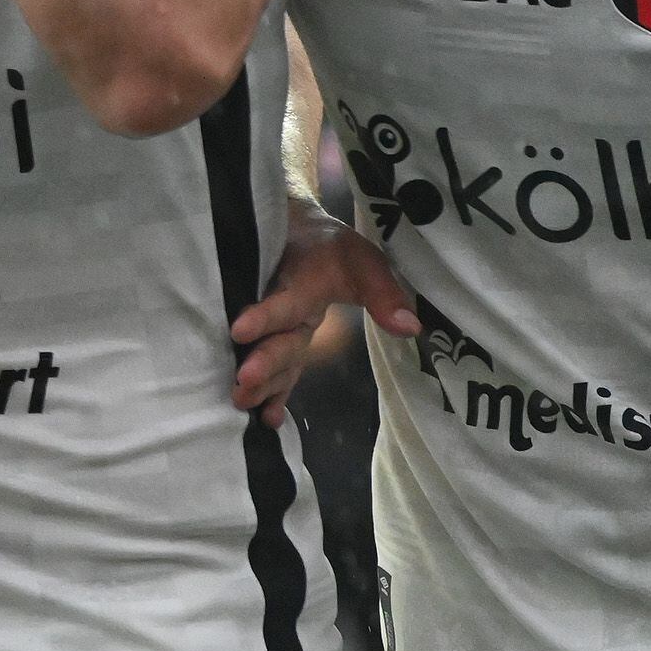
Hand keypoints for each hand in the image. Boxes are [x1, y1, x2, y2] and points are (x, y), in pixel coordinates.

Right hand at [231, 200, 419, 425]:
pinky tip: (267, 419)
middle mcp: (283, 308)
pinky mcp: (280, 339)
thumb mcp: (364, 261)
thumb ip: (384, 293)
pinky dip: (273, 392)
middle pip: (274, 337)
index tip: (239, 330)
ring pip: (269, 353)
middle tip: (242, 382)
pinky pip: (278, 365)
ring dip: (259, 380)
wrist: (297, 231)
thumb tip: (410, 328)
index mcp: (301, 285)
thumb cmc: (332, 248)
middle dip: (260, 361)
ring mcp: (277, 325)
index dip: (264, 317)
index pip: (283, 303)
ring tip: (242, 402)